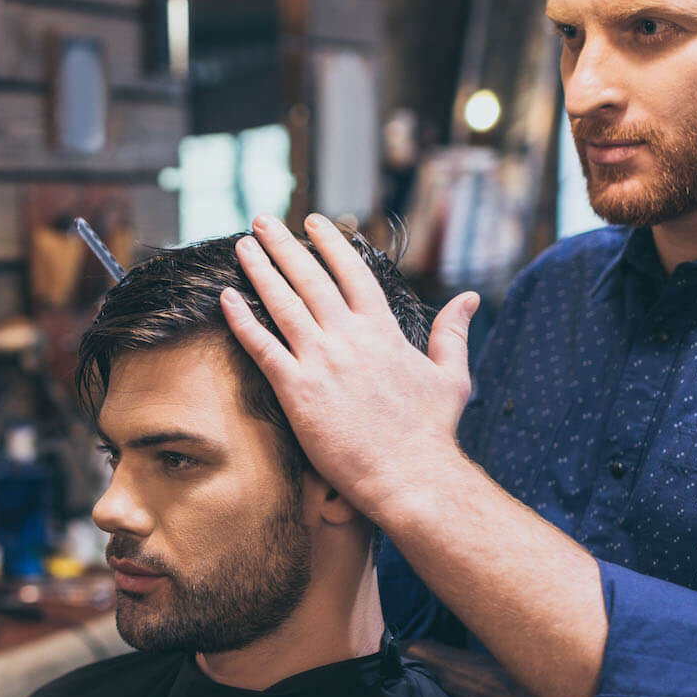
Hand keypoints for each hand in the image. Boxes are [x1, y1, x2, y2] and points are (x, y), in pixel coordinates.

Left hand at [220, 214, 479, 516]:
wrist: (410, 475)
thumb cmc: (431, 432)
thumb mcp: (451, 375)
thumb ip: (453, 333)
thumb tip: (470, 299)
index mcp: (383, 331)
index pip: (353, 273)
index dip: (330, 244)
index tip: (313, 222)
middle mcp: (350, 338)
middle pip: (310, 278)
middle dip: (284, 245)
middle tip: (262, 220)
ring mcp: (322, 361)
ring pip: (282, 304)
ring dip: (260, 270)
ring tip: (243, 244)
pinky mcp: (297, 390)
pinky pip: (262, 347)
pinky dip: (242, 320)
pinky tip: (225, 297)